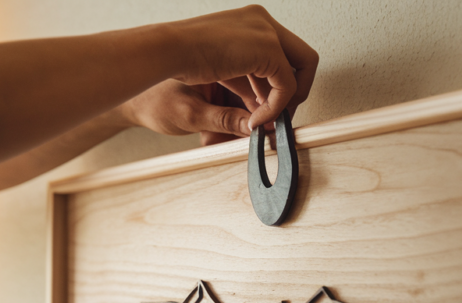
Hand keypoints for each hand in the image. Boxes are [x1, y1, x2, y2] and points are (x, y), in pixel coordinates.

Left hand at [116, 80, 253, 145]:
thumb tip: (254, 127)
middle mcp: (224, 71)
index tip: (264, 128)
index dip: (264, 107)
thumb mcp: (191, 114)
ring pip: (245, 110)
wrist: (130, 107)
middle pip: (254, 98)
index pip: (256, 83)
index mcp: (220, 63)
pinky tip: (210, 138)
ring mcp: (221, 85)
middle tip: (243, 142)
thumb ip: (224, 120)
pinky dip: (225, 130)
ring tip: (216, 140)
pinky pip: (232, 115)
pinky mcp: (215, 98)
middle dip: (250, 122)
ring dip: (236, 130)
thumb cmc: (152, 102)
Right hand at [163, 5, 318, 129]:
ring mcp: (266, 32)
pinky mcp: (267, 47)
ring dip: (284, 102)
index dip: (278, 85)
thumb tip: (261, 116)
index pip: (280, 55)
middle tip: (276, 116)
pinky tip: (256, 120)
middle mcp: (260, 22)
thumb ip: (243, 94)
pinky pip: (288, 83)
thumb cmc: (176, 69)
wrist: (160, 57)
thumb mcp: (217, 83)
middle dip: (293, 91)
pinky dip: (277, 107)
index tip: (266, 108)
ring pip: (301, 70)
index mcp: (248, 24)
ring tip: (261, 121)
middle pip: (301, 57)